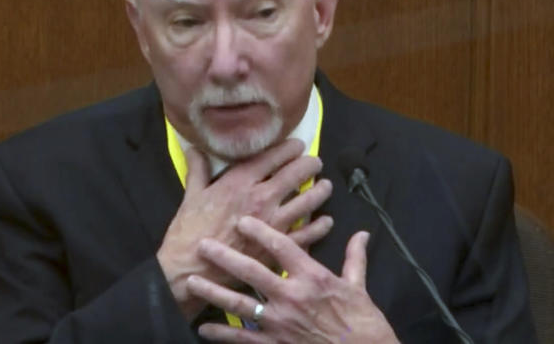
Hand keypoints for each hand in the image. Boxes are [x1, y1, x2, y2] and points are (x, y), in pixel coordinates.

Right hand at [157, 139, 334, 319]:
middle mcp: (262, 197)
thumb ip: (198, 169)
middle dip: (310, 164)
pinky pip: (308, 232)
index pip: (273, 156)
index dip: (290, 148)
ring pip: (308, 200)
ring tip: (325, 186)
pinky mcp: (278, 247)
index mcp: (241, 181)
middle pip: (296, 173)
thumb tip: (193, 148)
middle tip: (315, 163)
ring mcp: (274, 222)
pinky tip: (325, 220)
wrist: (191, 267)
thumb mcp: (191, 195)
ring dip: (320, 191)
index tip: (298, 145)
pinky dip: (320, 225)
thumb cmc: (189, 231)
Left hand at [186, 216, 398, 343]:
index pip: (282, 246)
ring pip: (240, 304)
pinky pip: (244, 338)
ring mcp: (281, 322)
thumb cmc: (363, 322)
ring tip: (191, 283)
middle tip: (203, 246)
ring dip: (213, 292)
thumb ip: (354, 257)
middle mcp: (293, 296)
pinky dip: (222, 333)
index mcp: (313, 276)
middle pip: (252, 271)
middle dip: (225, 257)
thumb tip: (362, 234)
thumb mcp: (359, 286)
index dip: (260, 231)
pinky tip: (204, 328)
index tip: (242, 221)